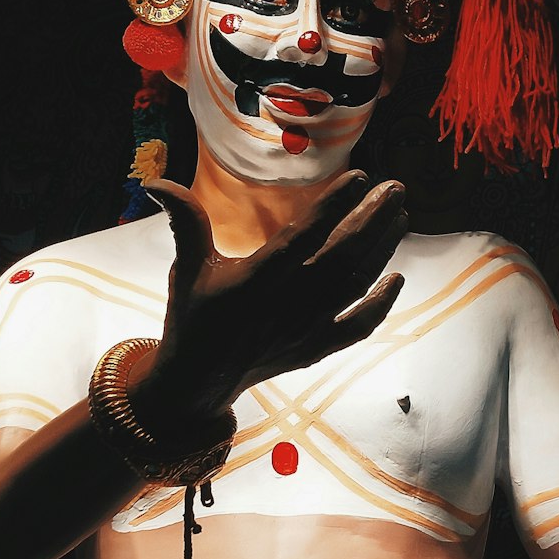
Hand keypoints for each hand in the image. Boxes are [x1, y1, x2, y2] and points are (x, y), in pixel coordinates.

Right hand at [134, 171, 406, 425]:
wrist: (199, 382)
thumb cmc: (194, 317)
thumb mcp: (188, 268)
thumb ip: (186, 221)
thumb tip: (157, 181)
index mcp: (256, 278)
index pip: (303, 234)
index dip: (334, 205)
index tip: (360, 176)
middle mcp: (287, 303)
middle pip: (342, 254)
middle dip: (373, 218)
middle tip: (397, 187)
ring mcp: (306, 328)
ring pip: (355, 283)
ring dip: (382, 249)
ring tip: (401, 217)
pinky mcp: (317, 348)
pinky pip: (358, 325)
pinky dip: (380, 303)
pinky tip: (398, 278)